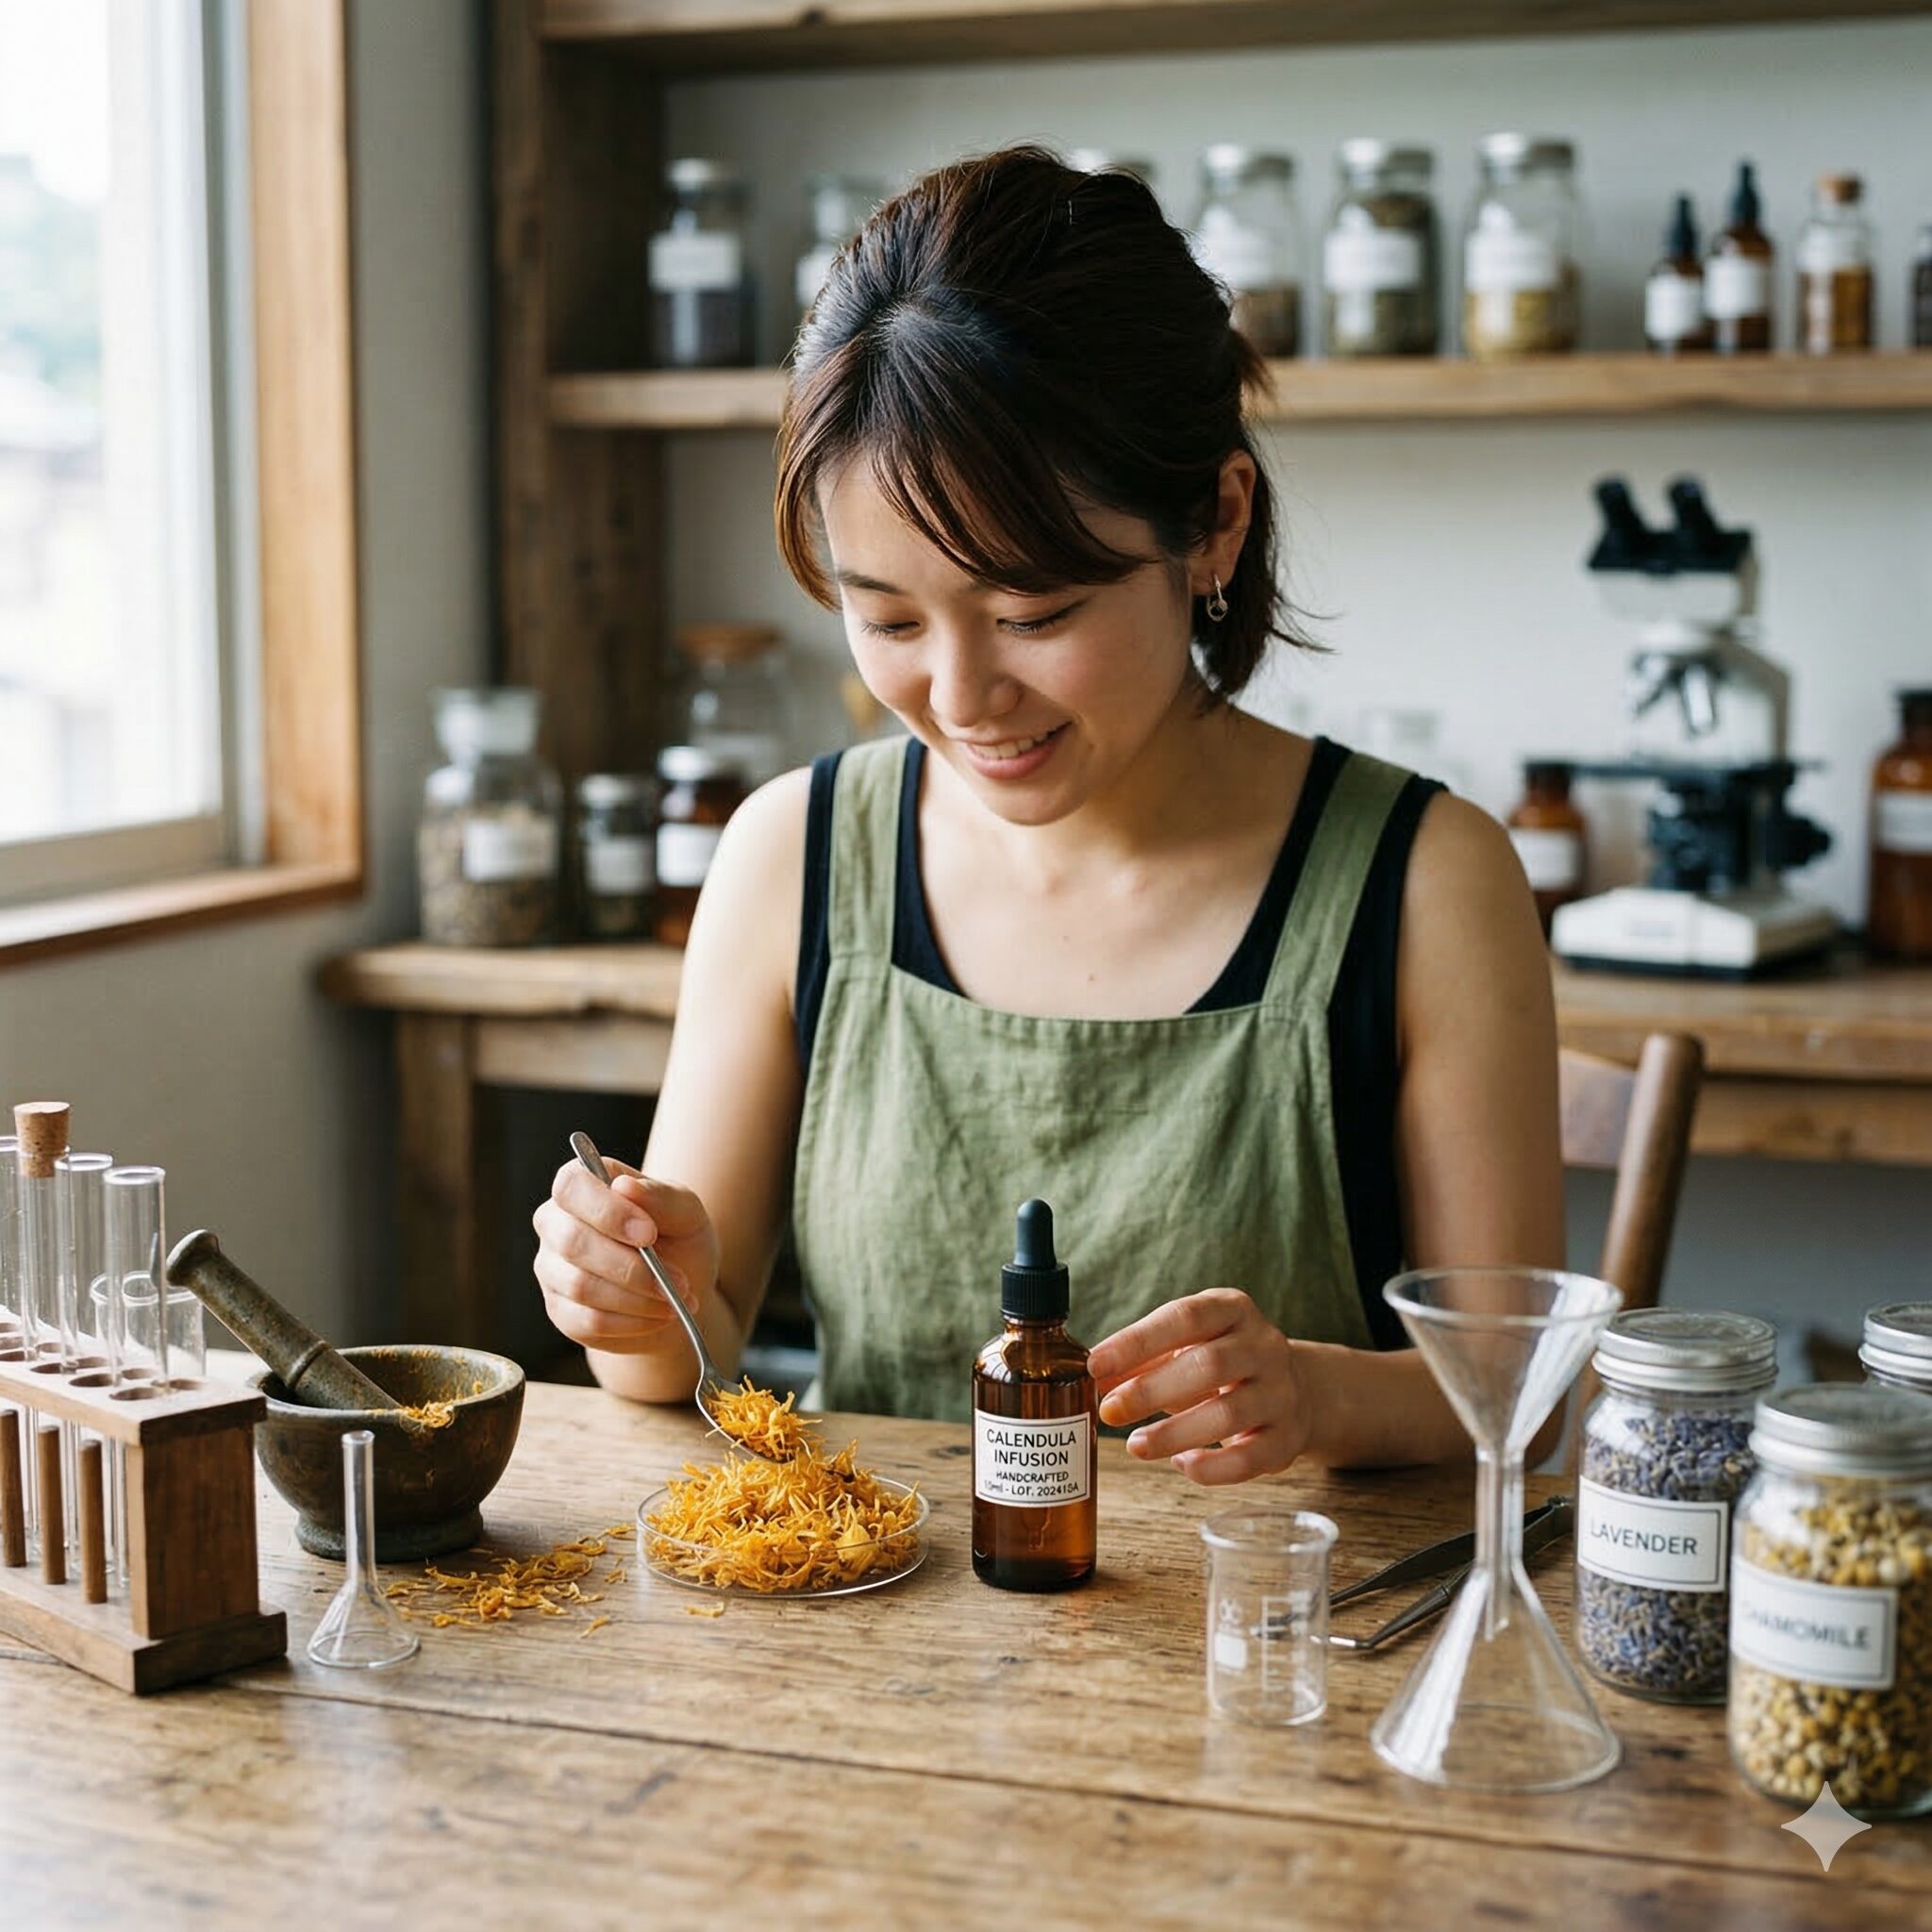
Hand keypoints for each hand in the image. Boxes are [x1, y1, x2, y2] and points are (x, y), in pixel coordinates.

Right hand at [532, 1156, 719, 1355]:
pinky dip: (633, 1321)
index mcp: (582, 1186)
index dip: (607, 1211)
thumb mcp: (686, 1211)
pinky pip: (589, 1321)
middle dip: (631, 1266)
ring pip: (581, 1286)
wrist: (679, 1290)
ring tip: (675, 1298)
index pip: (571, 1186)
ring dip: (638, 1298)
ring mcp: (552, 1269)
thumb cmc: (678, 1238)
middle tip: (676, 1279)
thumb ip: (660, 1196)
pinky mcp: (560, 1311)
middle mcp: (556, 1223)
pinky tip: (659, 1315)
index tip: (648, 1233)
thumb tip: (625, 1186)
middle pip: (572, 1242)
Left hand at [1088, 1289, 1312, 1484]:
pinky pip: (1248, 1459)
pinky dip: (1210, 1467)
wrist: (1293, 1388)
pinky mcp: (1288, 1438)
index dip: (1137, 1341)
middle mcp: (1264, 1346)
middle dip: (1151, 1390)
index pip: (1185, 1316)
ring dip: (1174, 1434)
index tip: (1095, 1364)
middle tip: (1109, 1411)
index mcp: (1233, 1310)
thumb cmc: (1221, 1364)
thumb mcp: (1184, 1346)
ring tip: (1136, 1445)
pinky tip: (1182, 1463)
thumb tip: (1095, 1377)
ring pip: (1229, 1414)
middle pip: (1209, 1365)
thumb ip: (1140, 1359)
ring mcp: (1282, 1392)